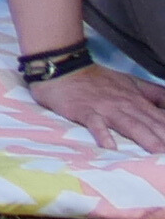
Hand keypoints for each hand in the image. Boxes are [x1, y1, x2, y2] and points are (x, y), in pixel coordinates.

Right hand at [29, 61, 164, 150]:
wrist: (63, 66)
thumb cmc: (98, 79)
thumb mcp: (132, 83)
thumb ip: (155, 95)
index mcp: (138, 100)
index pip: (163, 118)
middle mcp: (126, 105)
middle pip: (150, 124)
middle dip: (164, 138)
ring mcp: (105, 108)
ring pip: (129, 124)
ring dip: (145, 137)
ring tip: (157, 151)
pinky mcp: (84, 110)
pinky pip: (95, 123)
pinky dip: (102, 134)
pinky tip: (110, 147)